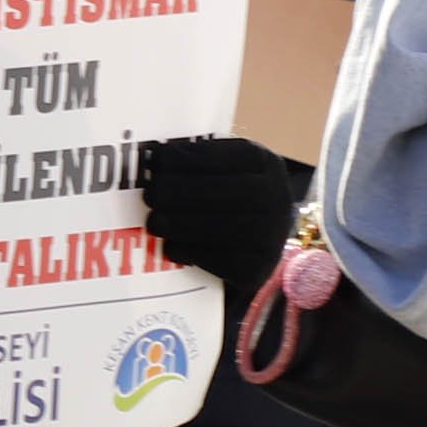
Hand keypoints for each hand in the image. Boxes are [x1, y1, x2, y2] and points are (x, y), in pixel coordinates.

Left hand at [137, 136, 296, 294]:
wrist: (259, 242)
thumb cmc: (230, 198)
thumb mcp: (225, 170)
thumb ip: (197, 162)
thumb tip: (155, 158)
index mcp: (264, 164)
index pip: (225, 156)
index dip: (188, 158)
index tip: (157, 159)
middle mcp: (275, 197)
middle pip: (224, 193)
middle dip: (180, 192)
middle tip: (151, 194)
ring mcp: (271, 235)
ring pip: (221, 229)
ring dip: (180, 225)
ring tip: (154, 222)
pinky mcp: (257, 269)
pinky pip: (220, 261)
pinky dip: (190, 252)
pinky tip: (171, 247)